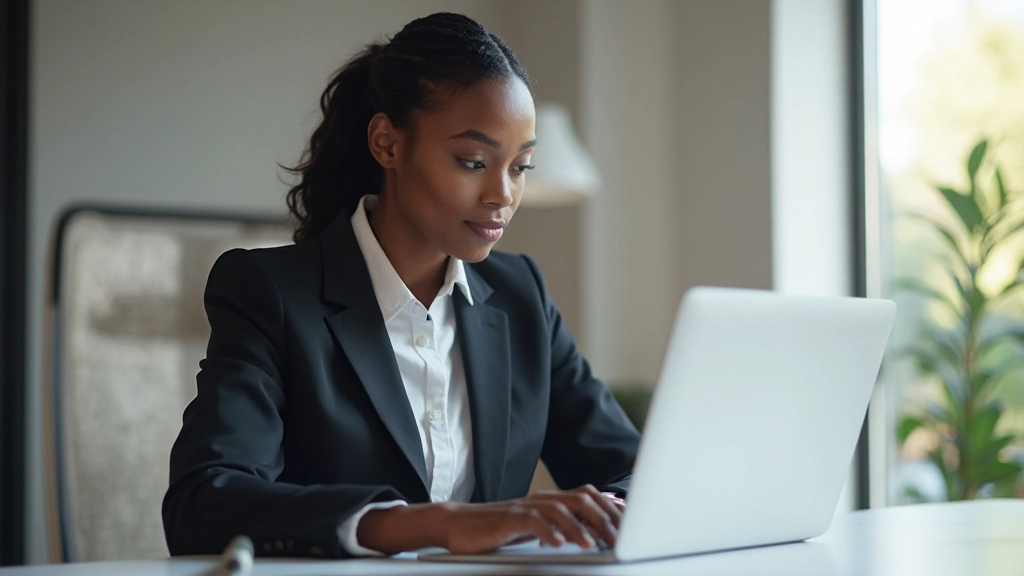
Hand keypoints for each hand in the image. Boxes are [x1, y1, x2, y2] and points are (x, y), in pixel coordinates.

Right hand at [439, 484, 621, 553]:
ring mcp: (525, 507)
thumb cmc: (499, 529)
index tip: (630, 526)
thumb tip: (594, 532)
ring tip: (591, 544)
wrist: (459, 525)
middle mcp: (542, 500)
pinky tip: (558, 544)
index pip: (590, 497)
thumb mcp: (536, 528)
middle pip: (581, 499)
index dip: (612, 509)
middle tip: (618, 539)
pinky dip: (547, 532)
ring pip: (560, 509)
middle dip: (603, 519)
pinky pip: (532, 521)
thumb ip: (563, 526)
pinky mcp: (508, 519)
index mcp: (552, 501)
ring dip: (578, 527)